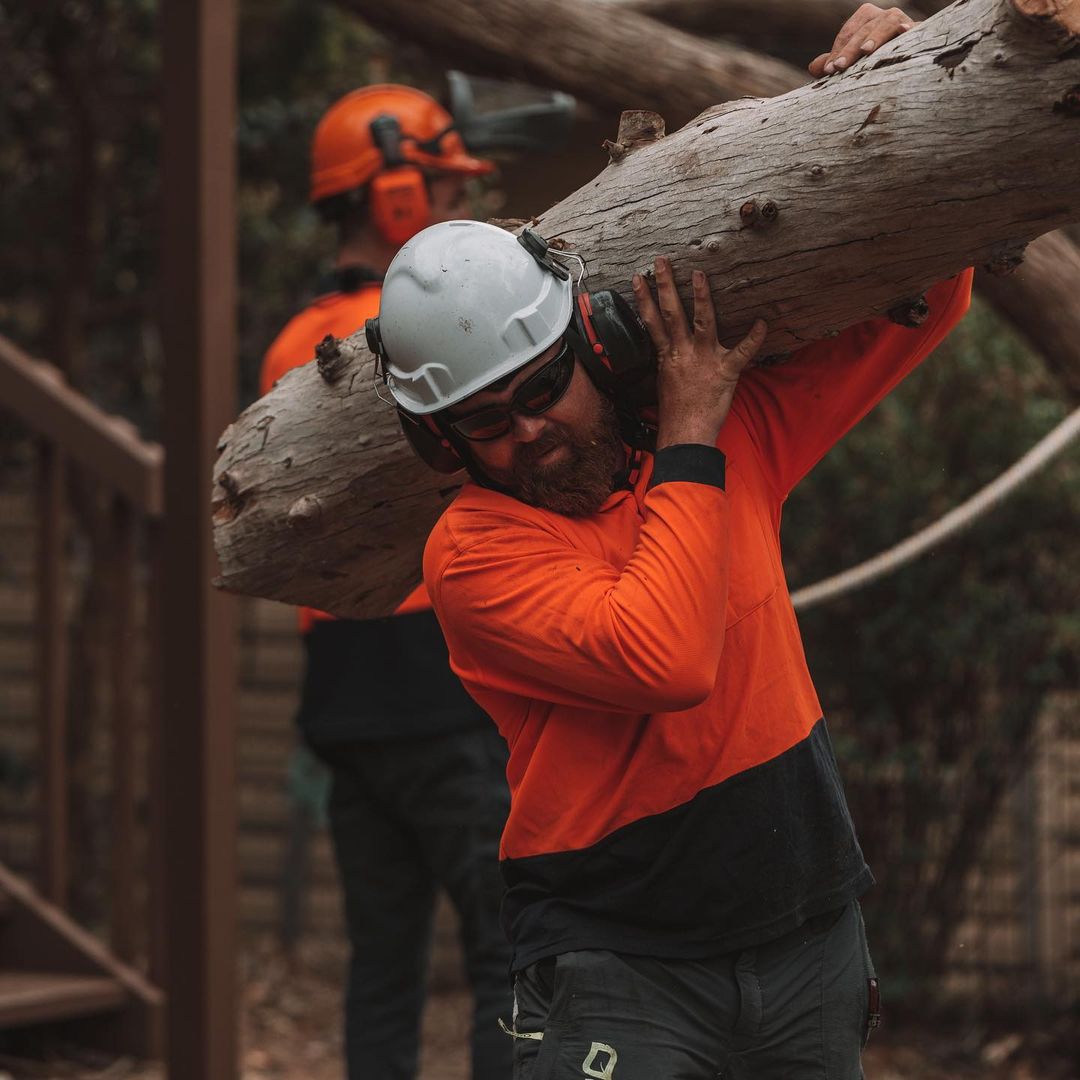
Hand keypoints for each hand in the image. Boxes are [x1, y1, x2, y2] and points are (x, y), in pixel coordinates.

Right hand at [633, 257, 766, 450]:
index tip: (638, 277)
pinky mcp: (726, 371)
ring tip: (699, 274)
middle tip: (662, 261)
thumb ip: (671, 361)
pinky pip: (743, 352)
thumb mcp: (665, 382)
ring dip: (701, 296)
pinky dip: (754, 338)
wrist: (686, 433)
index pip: (652, 322)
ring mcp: (705, 360)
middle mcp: (683, 353)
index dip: (643, 299)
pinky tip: (762, 322)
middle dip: (665, 285)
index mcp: (668, 356)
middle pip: (672, 314)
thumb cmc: (676, 413)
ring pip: (702, 322)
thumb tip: (671, 350)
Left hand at [808, 4, 915, 77]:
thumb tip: (814, 67)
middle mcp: (885, 16)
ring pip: (887, 23)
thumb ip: (833, 62)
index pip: (849, 32)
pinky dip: (910, 27)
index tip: (830, 69)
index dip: (838, 50)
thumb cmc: (876, 61)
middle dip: (850, 49)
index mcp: (867, 19)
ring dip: (876, 36)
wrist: (911, 63)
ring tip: (865, 51)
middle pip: (864, 29)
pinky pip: (916, 26)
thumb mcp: (853, 62)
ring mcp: (903, 21)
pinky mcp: (920, 31)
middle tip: (838, 67)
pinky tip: (906, 30)